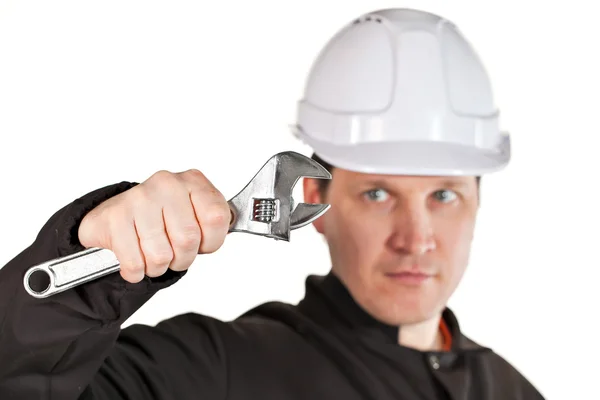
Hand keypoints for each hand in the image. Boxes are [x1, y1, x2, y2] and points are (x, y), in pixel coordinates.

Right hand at [78, 169, 230, 282]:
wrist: (116, 217)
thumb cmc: (162, 220)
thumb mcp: (196, 215)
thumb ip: (216, 222)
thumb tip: (241, 226)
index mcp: (193, 182)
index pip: (217, 218)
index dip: (211, 241)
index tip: (202, 242)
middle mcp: (167, 183)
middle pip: (188, 240)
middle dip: (183, 258)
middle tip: (175, 253)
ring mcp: (139, 197)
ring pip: (161, 255)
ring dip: (158, 266)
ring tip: (153, 253)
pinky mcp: (115, 217)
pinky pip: (135, 263)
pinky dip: (136, 271)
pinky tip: (135, 256)